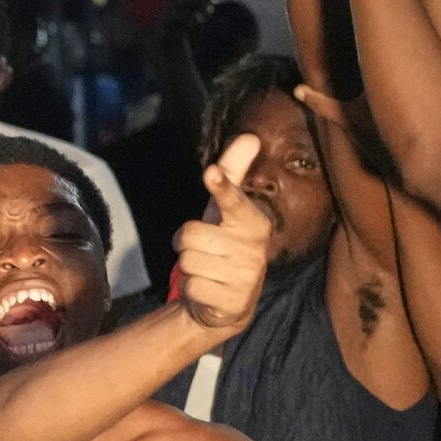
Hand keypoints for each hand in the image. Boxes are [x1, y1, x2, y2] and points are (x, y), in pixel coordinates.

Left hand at [175, 133, 267, 335]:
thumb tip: (249, 136)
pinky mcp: (233, 303)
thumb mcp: (225, 211)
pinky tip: (208, 290)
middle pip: (190, 234)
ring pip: (188, 261)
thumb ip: (233, 173)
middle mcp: (255, 249)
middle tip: (203, 250)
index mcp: (254, 222)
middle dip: (186, 243)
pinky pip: (191, 286)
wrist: (226, 303)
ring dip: (188, 266)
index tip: (211, 174)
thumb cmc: (223, 245)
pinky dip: (191, 289)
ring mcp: (246, 278)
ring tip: (206, 270)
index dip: (222, 187)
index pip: (233, 201)